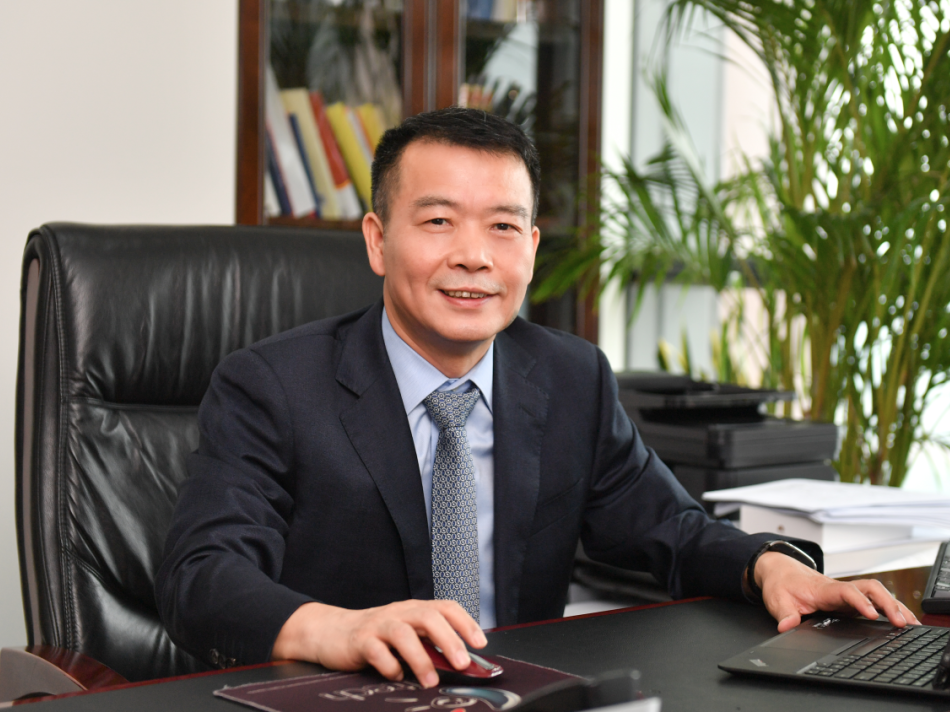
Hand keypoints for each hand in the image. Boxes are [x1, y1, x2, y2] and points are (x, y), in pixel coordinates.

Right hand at [270, 599, 485, 687]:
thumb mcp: (408, 635)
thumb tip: (462, 662)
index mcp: (415, 609)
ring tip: (431, 681)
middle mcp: (399, 612)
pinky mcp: (360, 641)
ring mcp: (379, 625)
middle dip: (448, 640)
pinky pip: (377, 652)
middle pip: (428, 617)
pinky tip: (397, 676)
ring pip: (403, 634)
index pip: (446, 607)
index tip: (480, 643)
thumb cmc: (378, 635)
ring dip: (421, 660)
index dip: (465, 623)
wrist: (333, 632)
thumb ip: (431, 644)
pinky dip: (390, 667)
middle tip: (461, 663)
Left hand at [753, 551, 920, 632]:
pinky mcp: (851, 600)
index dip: (860, 602)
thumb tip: (786, 626)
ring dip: (895, 606)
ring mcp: (847, 594)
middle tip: (901, 622)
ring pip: (877, 594)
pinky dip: (891, 609)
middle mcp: (840, 589)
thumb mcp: (777, 599)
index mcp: (824, 589)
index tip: (872, 614)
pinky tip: (904, 621)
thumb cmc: (783, 584)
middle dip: (888, 604)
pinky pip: (875, 601)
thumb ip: (784, 613)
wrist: (781, 571)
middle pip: (871, 589)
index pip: (847, 591)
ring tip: (912, 624)